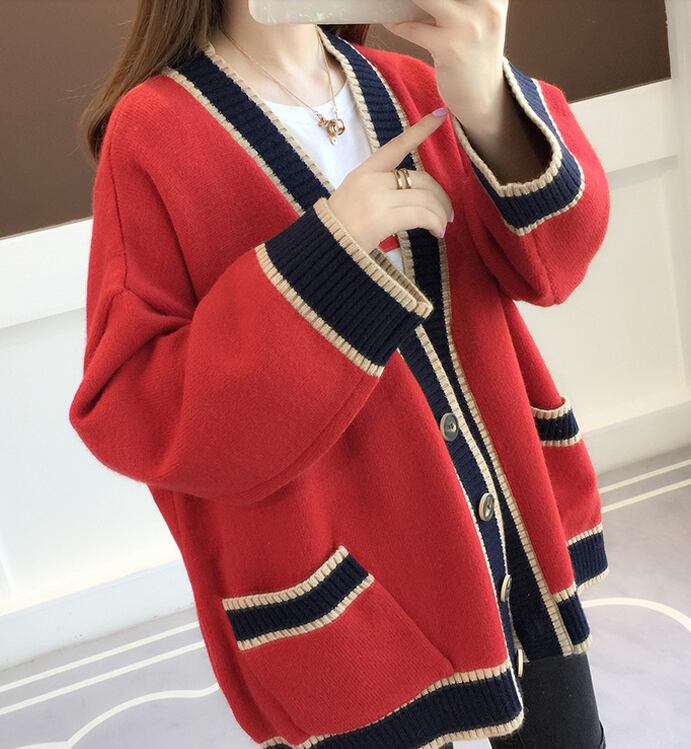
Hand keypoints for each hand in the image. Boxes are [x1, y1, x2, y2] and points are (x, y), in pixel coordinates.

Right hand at [326, 109, 453, 248]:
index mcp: (365, 170)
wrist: (325, 247)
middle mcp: (372, 180)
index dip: (421, 130)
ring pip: (425, 198)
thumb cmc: (341, 226)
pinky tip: (437, 233)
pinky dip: (434, 224)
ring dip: (439, 214)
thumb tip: (416, 194)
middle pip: (421, 179)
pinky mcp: (383, 218)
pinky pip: (421, 215)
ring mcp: (377, 198)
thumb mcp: (357, 195)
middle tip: (447, 213)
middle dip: (440, 197)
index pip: (397, 145)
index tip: (442, 114)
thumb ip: (382, 187)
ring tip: (441, 227)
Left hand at [382, 0, 508, 123]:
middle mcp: (487, 5)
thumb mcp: (477, 16)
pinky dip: (397, 23)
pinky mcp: (450, 48)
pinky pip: (412, 27)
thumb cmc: (475, 54)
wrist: (484, 97)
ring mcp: (469, 26)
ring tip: (392, 0)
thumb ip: (455, 1)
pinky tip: (391, 20)